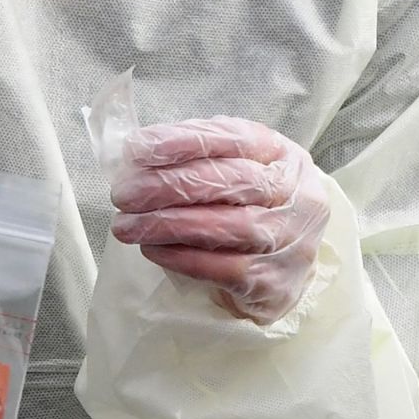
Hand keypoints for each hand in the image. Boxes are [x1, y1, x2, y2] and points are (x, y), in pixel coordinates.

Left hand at [107, 117, 329, 324]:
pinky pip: (222, 267)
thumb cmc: (256, 207)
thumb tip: (140, 152)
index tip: (139, 148)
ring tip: (128, 226)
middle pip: (230, 182)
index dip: (185, 141)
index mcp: (283, 156)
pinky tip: (152, 249)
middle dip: (169, 185)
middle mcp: (295, 193)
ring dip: (167, 224)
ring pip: (224, 226)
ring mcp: (289, 239)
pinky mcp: (274, 281)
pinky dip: (181, 257)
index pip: (235, 138)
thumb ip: (201, 155)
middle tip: (124, 193)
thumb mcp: (243, 169)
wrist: (292, 266)